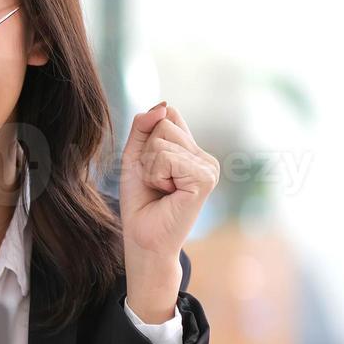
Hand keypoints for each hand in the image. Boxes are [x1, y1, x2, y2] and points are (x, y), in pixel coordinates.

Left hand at [119, 102, 218, 322]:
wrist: (143, 238)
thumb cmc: (140, 201)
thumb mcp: (135, 156)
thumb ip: (143, 126)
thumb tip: (163, 105)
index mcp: (192, 150)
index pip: (168, 115)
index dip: (148, 137)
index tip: (150, 166)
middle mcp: (205, 156)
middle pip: (164, 123)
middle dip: (147, 153)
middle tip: (155, 181)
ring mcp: (209, 167)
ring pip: (163, 139)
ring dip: (149, 166)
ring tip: (160, 188)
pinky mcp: (205, 178)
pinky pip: (166, 156)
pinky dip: (155, 174)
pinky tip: (167, 193)